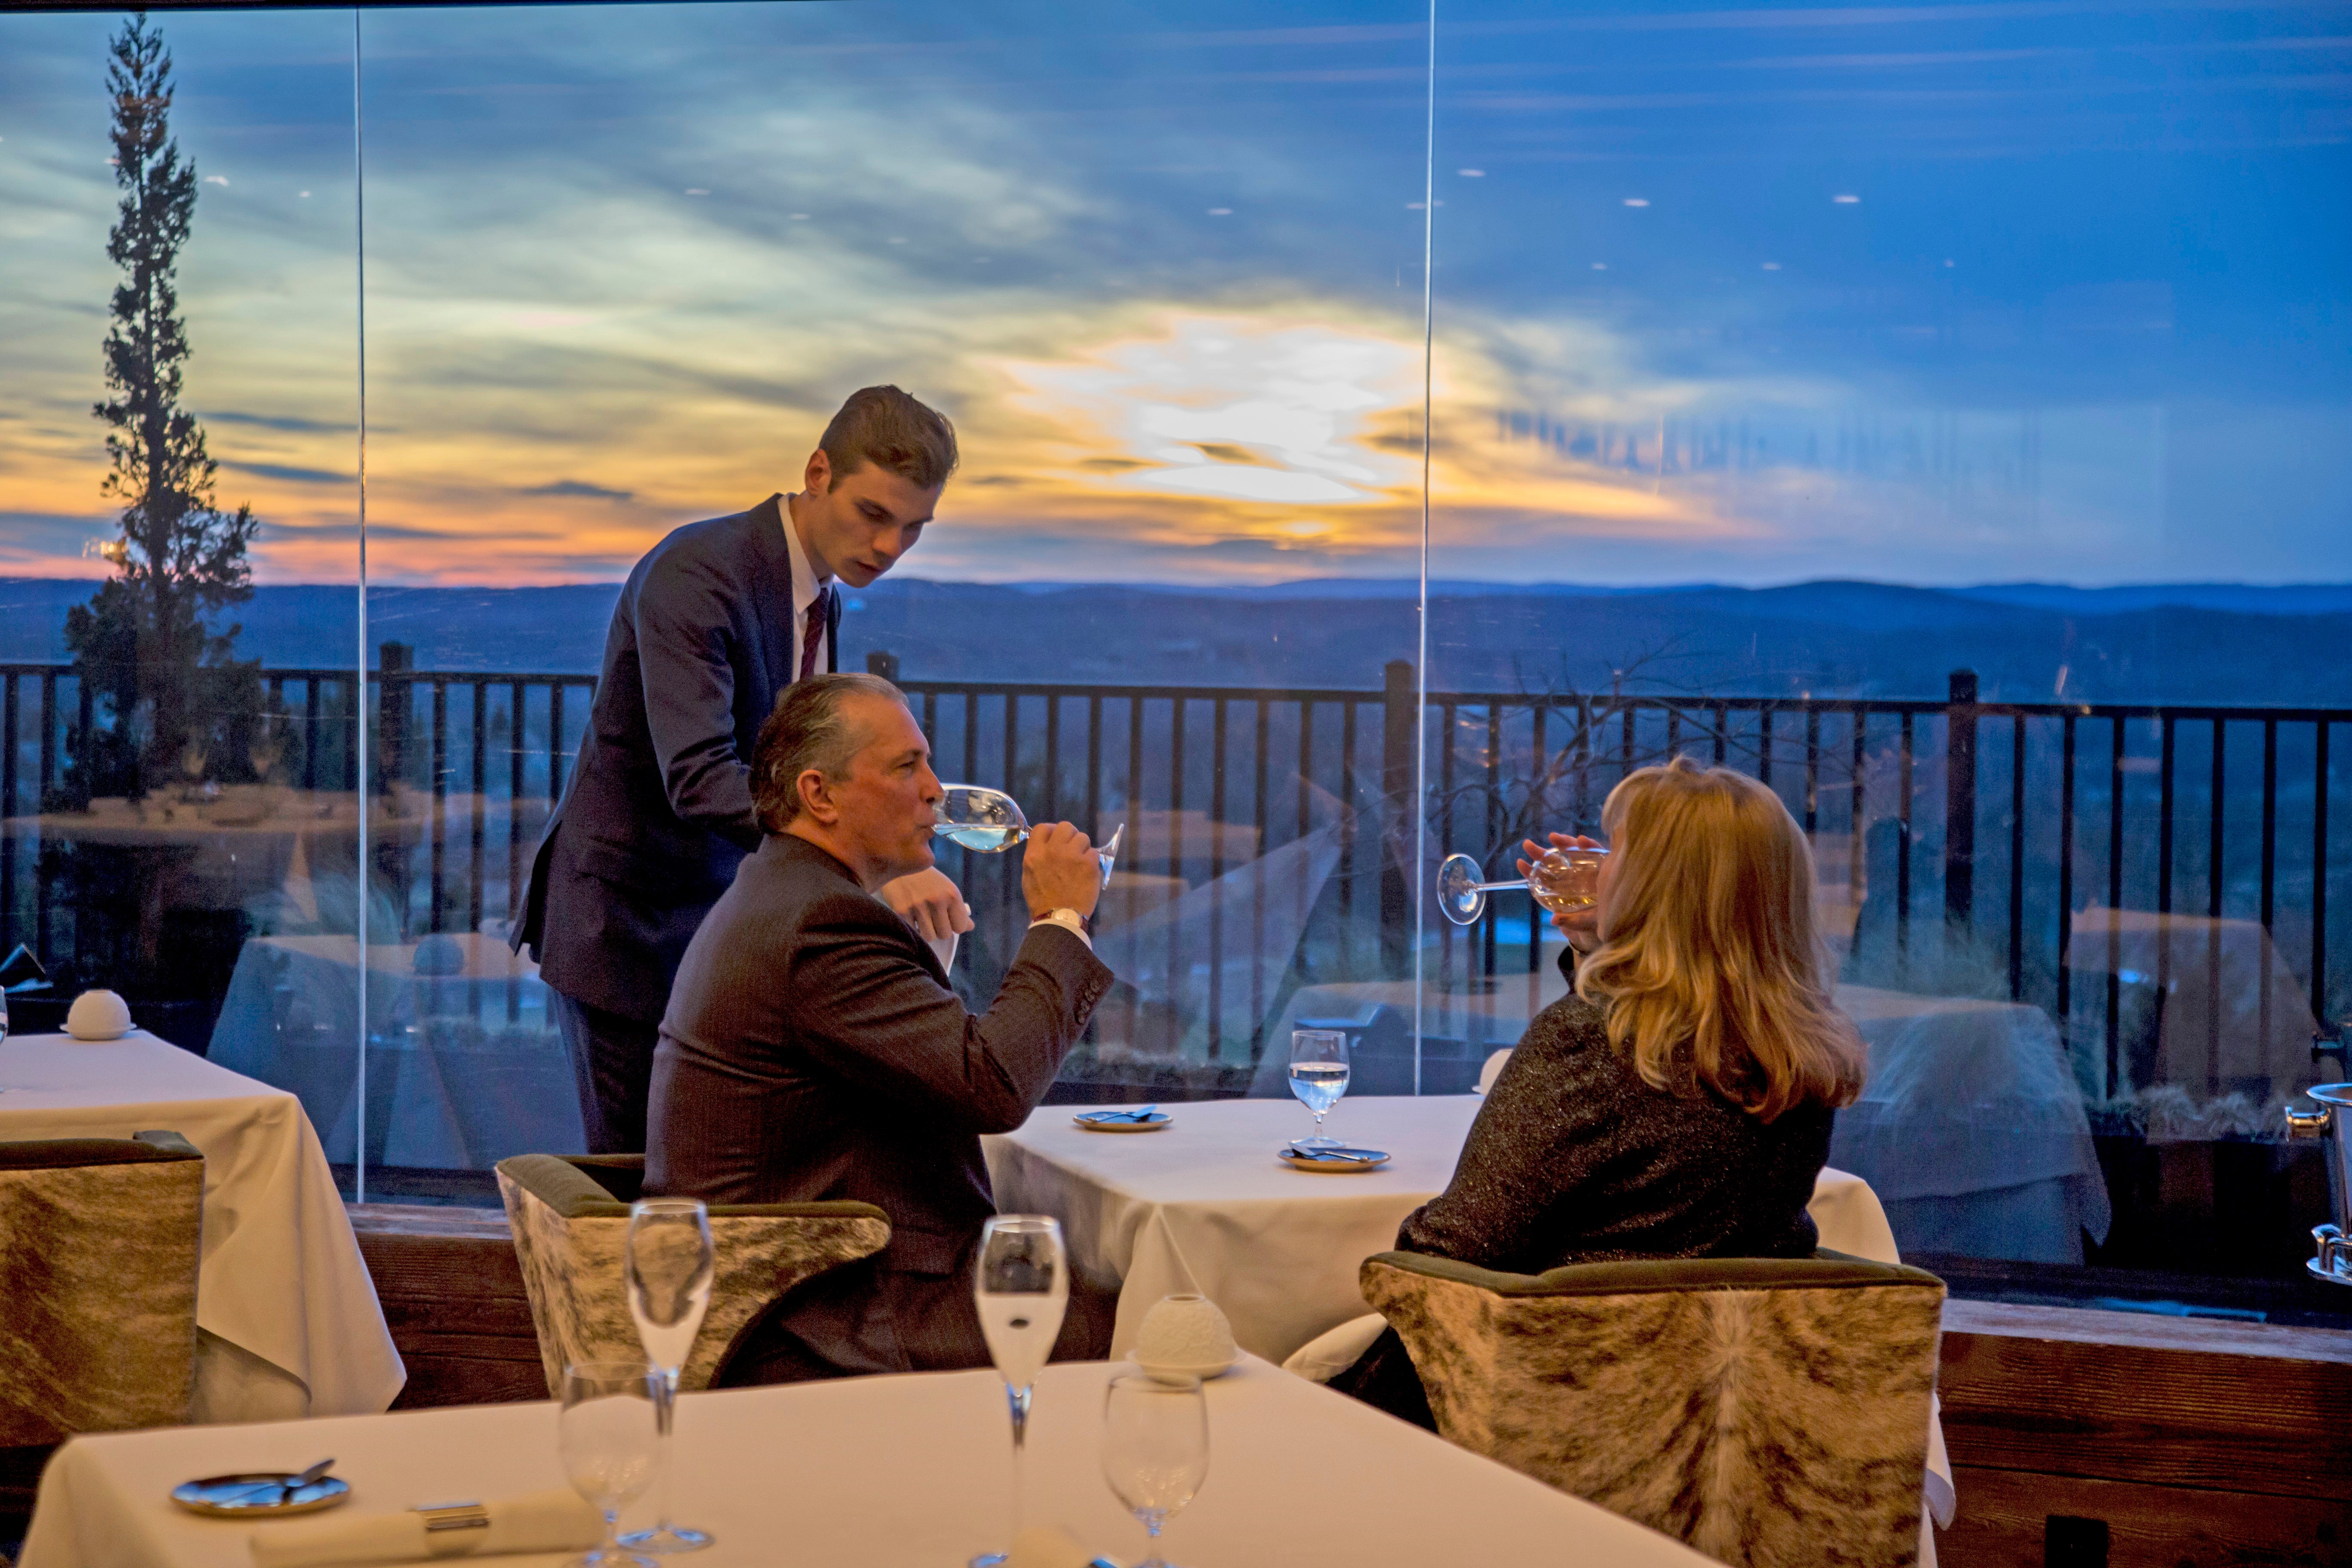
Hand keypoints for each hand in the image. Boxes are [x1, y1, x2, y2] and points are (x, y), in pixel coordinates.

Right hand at [879, 868, 972, 943]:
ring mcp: (918, 906)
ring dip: (926, 931)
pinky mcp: (901, 911)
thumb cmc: (927, 879)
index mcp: (952, 894)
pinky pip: (912, 932)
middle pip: (944, 934)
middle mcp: (937, 900)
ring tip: (921, 919)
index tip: (947, 919)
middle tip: (932, 919)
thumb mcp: (946, 889)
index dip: (954, 925)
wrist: (900, 864)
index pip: (960, 926)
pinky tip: (910, 916)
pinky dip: (912, 928)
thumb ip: (958, 909)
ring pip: (929, 936)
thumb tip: (970, 927)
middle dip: (939, 929)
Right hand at [1021, 822, 1102, 919]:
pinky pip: (1094, 853)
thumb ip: (1037, 857)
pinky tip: (1087, 873)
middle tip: (1072, 848)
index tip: (1056, 838)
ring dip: (1082, 848)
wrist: (1059, 918)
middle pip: (1066, 827)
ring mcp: (1072, 856)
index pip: (1042, 827)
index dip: (1051, 830)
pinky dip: (1092, 862)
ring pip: (1083, 837)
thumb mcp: (1029, 876)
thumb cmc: (1042, 901)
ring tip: (1080, 863)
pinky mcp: (1088, 864)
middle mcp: (1053, 851)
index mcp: (1035, 854)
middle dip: (1070, 835)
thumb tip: (1046, 845)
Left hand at [1520, 833, 1603, 952]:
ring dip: (1564, 843)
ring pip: (1574, 852)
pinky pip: (1597, 850)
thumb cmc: (1600, 918)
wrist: (1621, 915)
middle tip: (1527, 845)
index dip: (1532, 870)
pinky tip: (1581, 840)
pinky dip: (1589, 844)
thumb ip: (1571, 921)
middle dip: (1542, 853)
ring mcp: (1589, 866)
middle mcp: (1576, 875)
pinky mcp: (1605, 861)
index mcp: (1567, 888)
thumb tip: (1554, 920)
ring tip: (1553, 837)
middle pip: (1556, 861)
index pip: (1546, 877)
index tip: (1520, 863)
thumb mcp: (1586, 922)